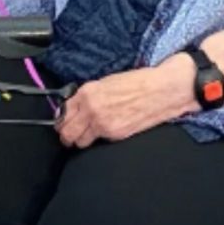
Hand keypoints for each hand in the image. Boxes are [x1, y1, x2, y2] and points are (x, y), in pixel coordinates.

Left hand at [55, 59, 197, 147]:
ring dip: (80, 139)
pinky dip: (97, 139)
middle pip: (66, 132)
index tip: (63, 120)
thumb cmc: (138, 82)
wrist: (161, 90)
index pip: (63, 112)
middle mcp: (91, 109)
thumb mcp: (106, 82)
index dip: (62, 118)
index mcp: (87, 93)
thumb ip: (87, 96)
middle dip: (66, 134)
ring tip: (86, 134)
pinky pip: (97, 142)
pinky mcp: (115, 134)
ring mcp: (102, 124)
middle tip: (69, 133)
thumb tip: (74, 106)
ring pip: (79, 141)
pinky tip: (103, 132)